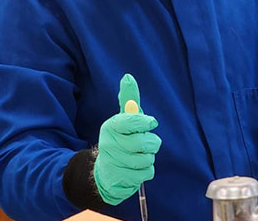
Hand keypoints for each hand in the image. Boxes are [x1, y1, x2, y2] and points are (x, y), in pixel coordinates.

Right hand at [93, 74, 161, 205]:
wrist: (106, 171)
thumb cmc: (121, 139)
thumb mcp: (124, 119)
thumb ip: (129, 99)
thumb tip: (128, 77)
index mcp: (111, 126)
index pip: (132, 120)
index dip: (146, 122)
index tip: (151, 123)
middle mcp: (109, 144)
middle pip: (144, 142)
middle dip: (151, 143)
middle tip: (147, 143)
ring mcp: (113, 163)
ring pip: (147, 158)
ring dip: (148, 157)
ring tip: (138, 156)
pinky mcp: (120, 179)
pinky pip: (147, 172)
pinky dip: (146, 171)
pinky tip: (135, 169)